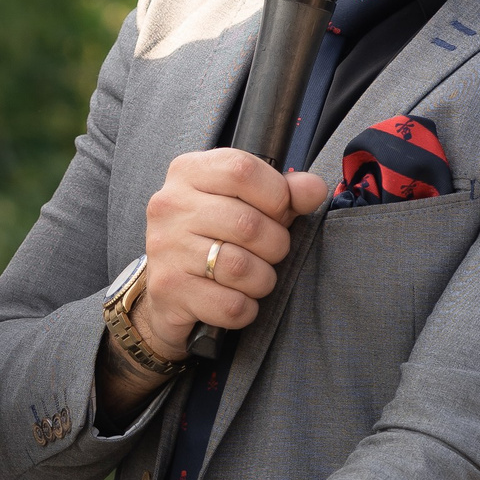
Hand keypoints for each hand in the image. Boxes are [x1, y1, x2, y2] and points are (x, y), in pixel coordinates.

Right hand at [137, 149, 326, 358]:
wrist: (166, 291)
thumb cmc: (212, 238)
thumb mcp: (246, 204)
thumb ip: (284, 193)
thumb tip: (313, 189)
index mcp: (188, 172)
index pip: (242, 171)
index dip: (276, 196)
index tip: (278, 212)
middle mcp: (170, 205)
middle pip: (248, 224)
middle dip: (275, 245)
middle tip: (268, 253)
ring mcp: (165, 247)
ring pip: (240, 268)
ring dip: (262, 280)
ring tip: (253, 278)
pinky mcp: (168, 288)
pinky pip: (230, 304)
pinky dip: (246, 309)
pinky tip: (235, 300)